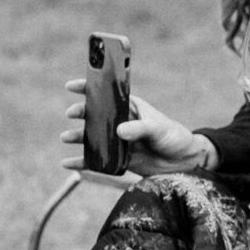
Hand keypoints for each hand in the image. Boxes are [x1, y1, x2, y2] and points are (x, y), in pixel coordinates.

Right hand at [60, 84, 210, 176]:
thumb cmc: (174, 137)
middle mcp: (120, 122)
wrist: (184, 162)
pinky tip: (67, 164)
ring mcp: (117, 141)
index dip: (88, 88)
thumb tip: (119, 131)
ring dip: (77, 137)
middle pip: (95, 115)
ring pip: (92, 137)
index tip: (71, 86)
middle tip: (71, 113)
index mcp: (130, 108)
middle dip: (81, 113)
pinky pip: (96, 161)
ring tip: (66, 137)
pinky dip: (82, 162)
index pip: (107, 94)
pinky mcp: (118, 159)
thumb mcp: (159, 128)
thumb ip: (140, 128)